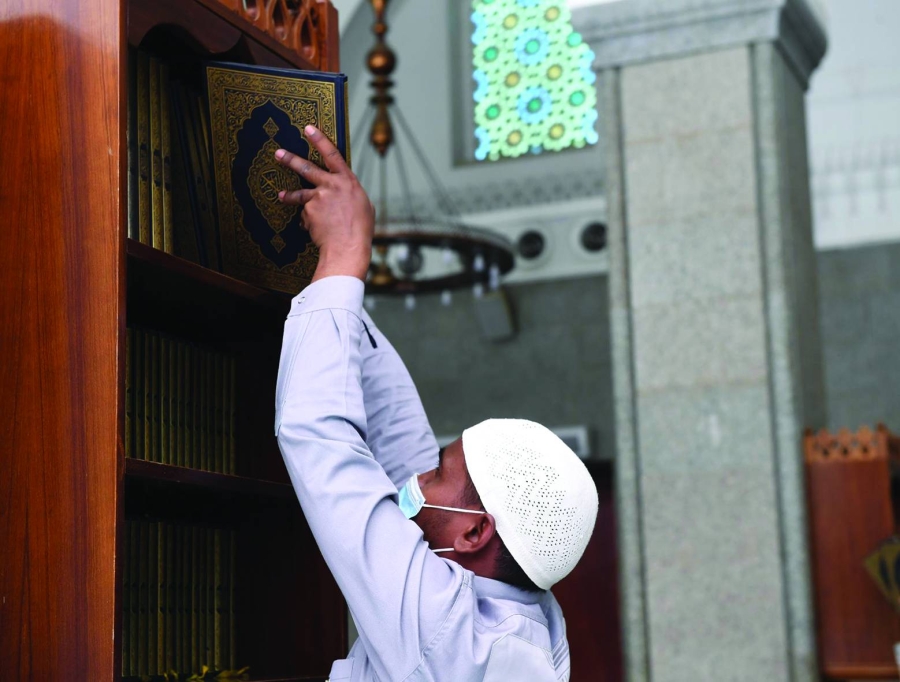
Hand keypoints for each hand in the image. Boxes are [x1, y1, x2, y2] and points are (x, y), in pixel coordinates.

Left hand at [274, 125, 374, 281]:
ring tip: (281, 196)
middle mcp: (331, 185)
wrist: (347, 247)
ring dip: (288, 196)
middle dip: (290, 159)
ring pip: (299, 194)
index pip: (332, 154)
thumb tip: (345, 194)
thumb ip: (351, 195)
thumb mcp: (364, 207)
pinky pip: (305, 216)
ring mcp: (318, 198)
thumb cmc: (360, 229)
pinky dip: (309, 222)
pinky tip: (317, 231)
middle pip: (306, 168)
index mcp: (348, 181)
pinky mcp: (308, 212)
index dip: (320, 140)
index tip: (309, 128)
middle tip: (278, 153)